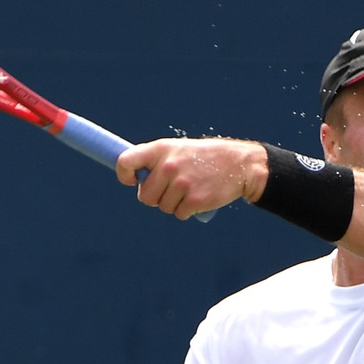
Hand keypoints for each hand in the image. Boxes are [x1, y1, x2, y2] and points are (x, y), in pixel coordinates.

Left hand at [116, 138, 267, 219]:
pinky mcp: (194, 200)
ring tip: (190, 189)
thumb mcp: (179, 149)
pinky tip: (198, 197)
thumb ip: (157, 160)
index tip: (133, 181)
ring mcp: (181, 183)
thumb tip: (136, 178)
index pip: (126, 162)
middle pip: (145, 196)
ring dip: (174, 204)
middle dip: (156, 197)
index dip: (125, 175)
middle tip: (173, 188)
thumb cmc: (204, 157)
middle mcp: (168, 166)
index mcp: (161, 149)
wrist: (238, 164)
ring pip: (163, 207)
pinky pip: (179, 214)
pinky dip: (187, 211)